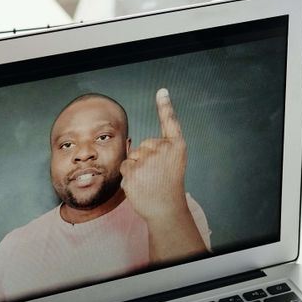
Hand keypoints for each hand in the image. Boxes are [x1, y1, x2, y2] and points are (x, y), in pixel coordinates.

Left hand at [120, 88, 187, 222]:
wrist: (165, 210)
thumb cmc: (168, 188)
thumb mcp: (172, 165)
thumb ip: (160, 151)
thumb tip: (133, 146)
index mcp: (176, 146)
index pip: (170, 122)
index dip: (165, 106)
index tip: (162, 92)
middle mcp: (163, 149)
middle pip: (144, 145)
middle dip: (146, 159)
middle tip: (157, 176)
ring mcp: (147, 158)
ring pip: (133, 156)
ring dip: (137, 168)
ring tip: (149, 181)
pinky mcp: (133, 169)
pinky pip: (125, 166)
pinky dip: (130, 176)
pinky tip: (141, 184)